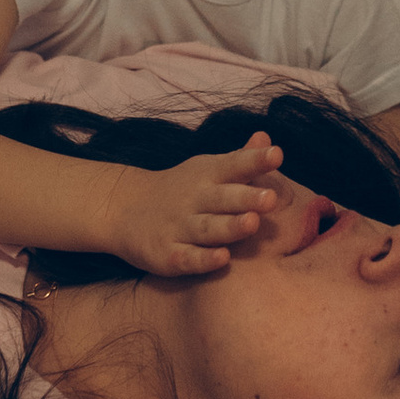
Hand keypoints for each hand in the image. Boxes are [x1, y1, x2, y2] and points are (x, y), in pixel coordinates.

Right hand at [102, 134, 283, 275]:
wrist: (123, 209)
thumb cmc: (182, 190)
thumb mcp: (207, 169)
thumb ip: (240, 158)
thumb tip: (267, 139)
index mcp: (208, 175)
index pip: (234, 165)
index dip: (255, 160)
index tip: (276, 154)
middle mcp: (194, 199)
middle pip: (223, 199)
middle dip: (246, 198)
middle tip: (271, 198)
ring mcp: (178, 227)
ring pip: (207, 229)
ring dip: (230, 227)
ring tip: (252, 223)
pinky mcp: (167, 255)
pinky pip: (187, 258)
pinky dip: (203, 259)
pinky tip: (222, 258)